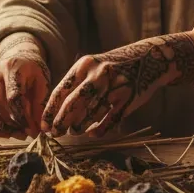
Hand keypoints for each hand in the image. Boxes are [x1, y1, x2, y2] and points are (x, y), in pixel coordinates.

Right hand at [0, 57, 49, 136]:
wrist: (20, 63)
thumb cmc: (32, 76)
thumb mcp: (42, 87)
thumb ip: (39, 107)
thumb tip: (36, 131)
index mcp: (13, 67)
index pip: (13, 96)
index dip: (23, 117)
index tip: (32, 131)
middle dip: (9, 123)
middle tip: (22, 133)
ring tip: (13, 133)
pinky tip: (2, 132)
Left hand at [40, 34, 193, 136]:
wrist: (149, 58)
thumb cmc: (113, 67)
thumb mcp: (93, 66)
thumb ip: (76, 84)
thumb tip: (54, 111)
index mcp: (85, 65)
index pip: (61, 90)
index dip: (50, 111)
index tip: (44, 126)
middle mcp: (98, 74)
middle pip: (74, 104)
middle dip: (62, 122)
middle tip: (56, 134)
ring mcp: (114, 86)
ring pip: (91, 114)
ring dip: (80, 126)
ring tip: (75, 131)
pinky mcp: (128, 99)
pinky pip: (109, 120)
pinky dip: (99, 130)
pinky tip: (92, 134)